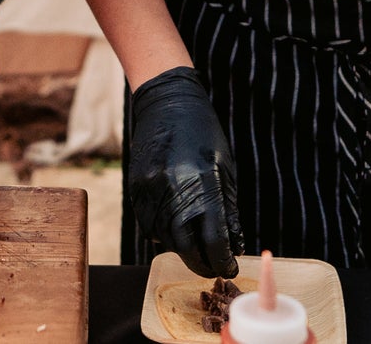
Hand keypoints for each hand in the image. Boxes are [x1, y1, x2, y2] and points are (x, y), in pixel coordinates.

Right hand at [128, 67, 239, 278]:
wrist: (166, 103)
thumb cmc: (203, 134)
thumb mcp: (224, 170)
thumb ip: (229, 210)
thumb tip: (234, 245)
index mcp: (203, 186)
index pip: (213, 241)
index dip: (223, 261)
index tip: (229, 267)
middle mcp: (174, 192)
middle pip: (187, 248)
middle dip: (202, 263)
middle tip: (213, 266)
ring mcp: (151, 192)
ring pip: (166, 239)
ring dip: (183, 248)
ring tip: (197, 243)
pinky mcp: (136, 189)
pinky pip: (149, 225)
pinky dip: (163, 232)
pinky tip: (176, 225)